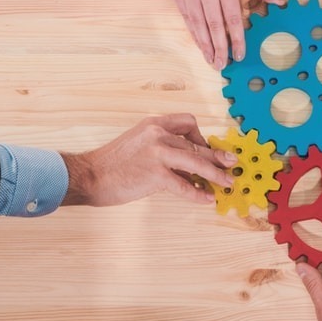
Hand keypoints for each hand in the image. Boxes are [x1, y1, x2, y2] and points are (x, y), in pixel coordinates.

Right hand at [61, 114, 235, 206]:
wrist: (90, 175)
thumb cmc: (113, 163)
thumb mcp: (139, 142)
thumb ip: (162, 145)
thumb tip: (190, 161)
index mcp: (154, 124)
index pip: (188, 121)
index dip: (201, 136)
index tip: (206, 148)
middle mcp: (158, 134)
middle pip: (197, 145)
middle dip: (217, 156)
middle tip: (232, 163)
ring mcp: (158, 154)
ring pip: (197, 163)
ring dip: (216, 174)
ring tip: (227, 183)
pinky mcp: (156, 175)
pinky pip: (184, 185)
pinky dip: (198, 193)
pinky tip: (207, 199)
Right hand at [135, 0, 283, 68]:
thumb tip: (278, 1)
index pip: (232, 17)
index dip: (236, 38)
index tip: (240, 54)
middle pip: (214, 25)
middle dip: (220, 48)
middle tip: (224, 65)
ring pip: (198, 24)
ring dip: (205, 45)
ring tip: (212, 60)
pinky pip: (187, 17)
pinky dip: (193, 33)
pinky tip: (200, 44)